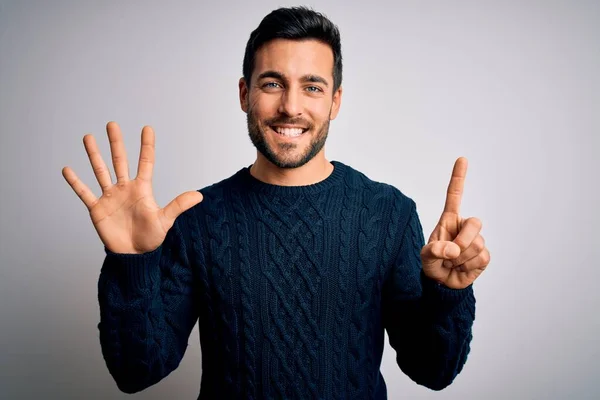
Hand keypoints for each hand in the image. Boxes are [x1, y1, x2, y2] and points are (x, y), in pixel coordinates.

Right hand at [62, 121, 202, 253]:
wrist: (134, 255)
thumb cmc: (151, 238)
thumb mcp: (165, 220)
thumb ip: (178, 205)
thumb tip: (199, 196)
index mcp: (142, 189)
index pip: (145, 162)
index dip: (146, 146)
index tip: (147, 128)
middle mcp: (125, 189)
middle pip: (120, 161)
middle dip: (116, 143)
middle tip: (112, 124)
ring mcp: (110, 197)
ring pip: (101, 171)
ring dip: (94, 155)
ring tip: (88, 137)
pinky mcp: (97, 209)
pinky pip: (85, 193)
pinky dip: (76, 182)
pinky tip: (67, 169)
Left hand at [420, 157, 489, 288]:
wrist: (442, 282)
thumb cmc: (432, 263)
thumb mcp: (425, 257)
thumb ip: (434, 251)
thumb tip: (452, 250)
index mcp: (449, 220)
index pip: (455, 195)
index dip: (458, 177)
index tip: (462, 159)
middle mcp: (464, 227)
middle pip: (475, 223)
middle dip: (463, 240)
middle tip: (450, 254)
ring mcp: (476, 239)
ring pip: (477, 244)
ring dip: (461, 258)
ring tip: (452, 263)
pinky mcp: (484, 255)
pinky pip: (481, 258)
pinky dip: (468, 266)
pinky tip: (461, 268)